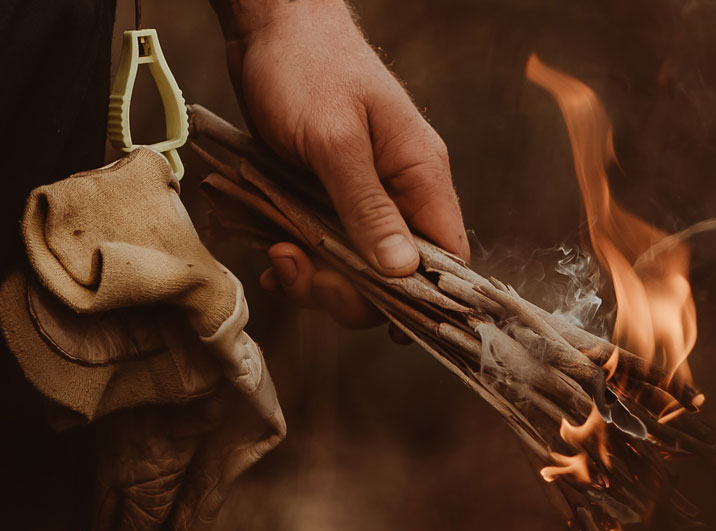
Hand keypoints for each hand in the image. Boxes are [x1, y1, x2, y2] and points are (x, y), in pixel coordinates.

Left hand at [218, 0, 468, 327]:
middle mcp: (399, 193)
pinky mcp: (326, 198)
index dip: (422, 300)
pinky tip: (270, 256)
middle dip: (346, 291)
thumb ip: (368, 206)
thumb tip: (404, 271)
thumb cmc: (307, 68)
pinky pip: (323, 250)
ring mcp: (361, 198)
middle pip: (394, 277)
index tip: (377, 317)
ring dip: (312, 277)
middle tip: (294, 269)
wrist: (269, 27)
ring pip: (353, 270)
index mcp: (420, 176)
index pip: (446, 259)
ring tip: (273, 256)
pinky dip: (297, 260)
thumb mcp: (335, 140)